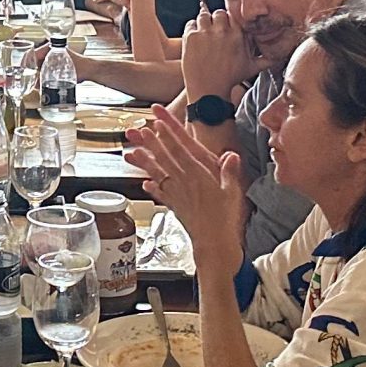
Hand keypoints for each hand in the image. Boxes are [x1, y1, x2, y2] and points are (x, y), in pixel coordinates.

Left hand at [126, 106, 246, 285]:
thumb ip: (229, 172)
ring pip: (158, 173)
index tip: (159, 122)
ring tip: (133, 152)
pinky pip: (161, 194)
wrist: (214, 245)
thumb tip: (231, 155)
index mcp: (199, 176)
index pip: (180, 150)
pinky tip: (145, 184)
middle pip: (165, 158)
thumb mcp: (233, 192)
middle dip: (152, 143)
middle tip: (139, 130)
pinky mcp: (175, 207)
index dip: (169, 135)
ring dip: (145, 162)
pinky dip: (153, 188)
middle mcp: (184, 183)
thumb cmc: (225, 219)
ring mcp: (177, 195)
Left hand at [180, 8, 256, 100]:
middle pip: (219, 13)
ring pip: (204, 15)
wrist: (209, 91)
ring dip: (204, 22)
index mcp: (237, 35)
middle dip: (217, 20)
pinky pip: (190, 24)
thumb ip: (265, 59)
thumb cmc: (230, 79)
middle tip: (215, 30)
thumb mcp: (251, 68)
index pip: (234, 14)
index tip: (227, 25)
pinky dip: (192, 28)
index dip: (229, 19)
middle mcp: (221, 31)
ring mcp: (205, 33)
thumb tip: (278, 57)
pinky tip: (196, 38)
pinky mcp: (191, 37)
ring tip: (205, 33)